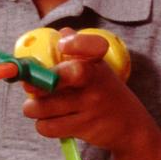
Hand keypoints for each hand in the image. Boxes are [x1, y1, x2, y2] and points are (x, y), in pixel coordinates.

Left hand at [21, 29, 156, 156]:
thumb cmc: (105, 92)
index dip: (75, 43)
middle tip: (29, 86)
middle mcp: (95, 81)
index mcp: (97, 62)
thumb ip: (79, 50)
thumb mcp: (98, 69)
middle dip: (35, 83)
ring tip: (36, 107)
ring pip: (43, 106)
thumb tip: (62, 32)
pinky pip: (48, 127)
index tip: (62, 46)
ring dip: (32, 108)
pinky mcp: (84, 127)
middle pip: (56, 79)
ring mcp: (90, 105)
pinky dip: (43, 125)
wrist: (131, 126)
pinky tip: (50, 120)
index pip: (91, 46)